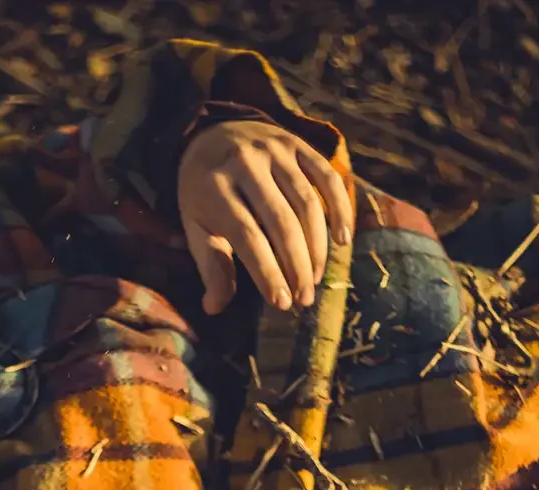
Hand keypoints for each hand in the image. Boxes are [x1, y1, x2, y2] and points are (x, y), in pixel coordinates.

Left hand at [177, 120, 355, 315]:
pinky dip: (340, 208)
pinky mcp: (298, 143)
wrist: (211, 133)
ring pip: (307, 203)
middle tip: (304, 299)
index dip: (267, 271)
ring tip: (314, 279)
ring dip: (317, 246)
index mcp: (214, 187)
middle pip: (281, 222)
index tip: (282, 303)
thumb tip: (215, 307)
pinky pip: (327, 177)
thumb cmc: (204, 192)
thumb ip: (210, 264)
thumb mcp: (194, 225)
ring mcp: (275, 150)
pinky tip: (343, 240)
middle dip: (296, 266)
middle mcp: (246, 163)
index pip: (247, 236)